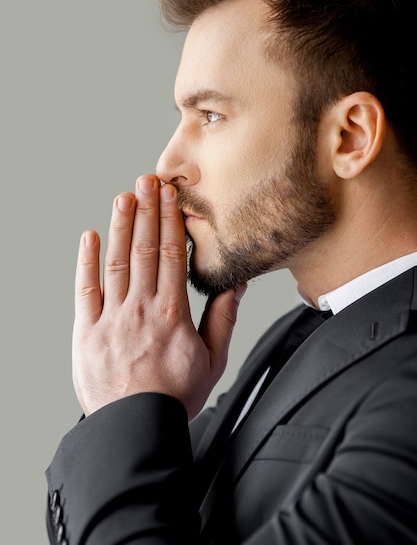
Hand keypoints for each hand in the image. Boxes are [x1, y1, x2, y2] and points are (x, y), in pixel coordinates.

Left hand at [72, 174, 244, 418]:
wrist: (136, 428)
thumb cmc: (175, 396)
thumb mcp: (213, 359)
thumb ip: (223, 318)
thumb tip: (234, 283)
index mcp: (172, 313)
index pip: (172, 254)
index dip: (170, 220)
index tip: (169, 195)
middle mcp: (141, 308)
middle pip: (145, 249)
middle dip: (147, 211)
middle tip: (146, 181)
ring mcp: (111, 318)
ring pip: (117, 262)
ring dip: (120, 227)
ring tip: (123, 197)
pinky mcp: (87, 331)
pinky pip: (86, 290)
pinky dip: (87, 262)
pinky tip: (90, 237)